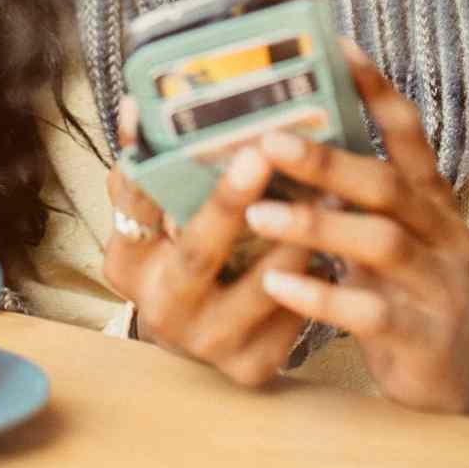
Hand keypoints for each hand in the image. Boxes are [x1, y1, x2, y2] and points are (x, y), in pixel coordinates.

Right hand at [102, 98, 311, 386]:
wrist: (200, 338)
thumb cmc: (180, 257)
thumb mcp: (153, 220)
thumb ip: (145, 170)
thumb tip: (137, 102)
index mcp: (127, 264)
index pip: (134, 208)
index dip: (148, 167)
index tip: (169, 120)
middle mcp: (162, 308)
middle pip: (198, 252)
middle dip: (230, 202)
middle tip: (260, 153)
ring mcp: (208, 342)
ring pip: (264, 281)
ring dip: (299, 232)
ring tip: (329, 186)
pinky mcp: (252, 365)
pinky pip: (295, 310)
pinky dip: (320, 273)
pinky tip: (341, 240)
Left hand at [244, 39, 468, 421]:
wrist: (457, 380)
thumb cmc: (402, 292)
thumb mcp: (386, 235)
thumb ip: (352, 195)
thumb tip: (280, 136)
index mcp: (431, 201)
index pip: (409, 134)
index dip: (376, 89)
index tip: (337, 46)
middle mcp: (443, 235)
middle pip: (388, 185)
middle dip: (327, 160)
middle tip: (268, 140)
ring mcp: (437, 287)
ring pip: (380, 243)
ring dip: (316, 224)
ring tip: (258, 211)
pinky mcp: (422, 339)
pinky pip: (370, 312)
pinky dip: (321, 295)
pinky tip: (277, 283)